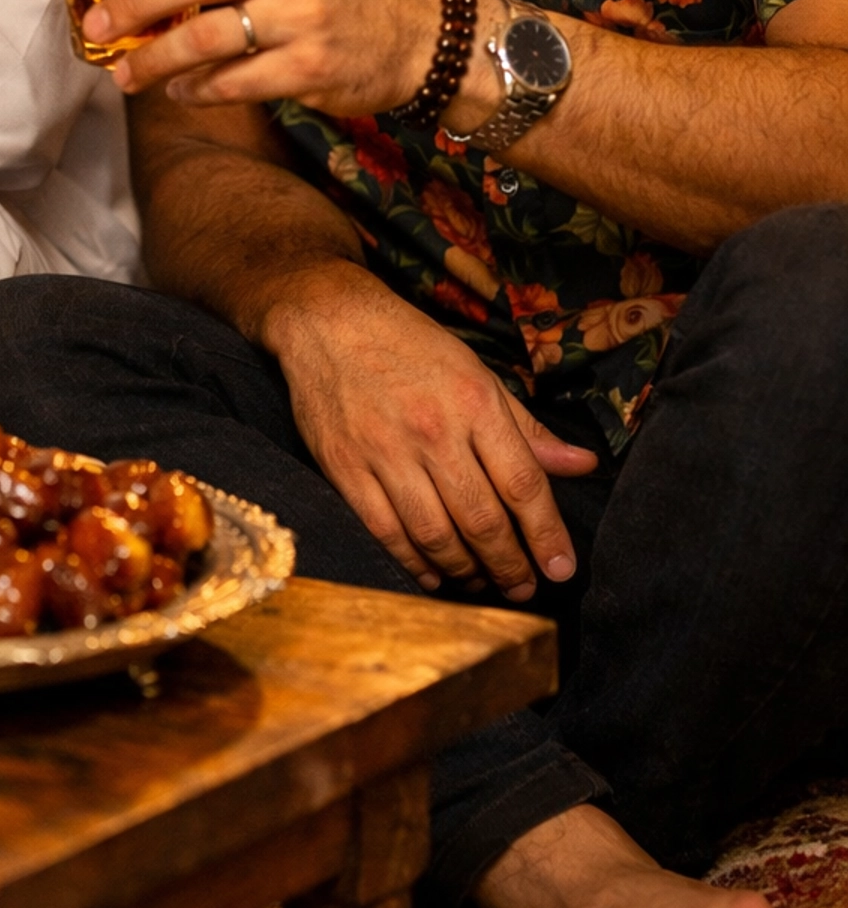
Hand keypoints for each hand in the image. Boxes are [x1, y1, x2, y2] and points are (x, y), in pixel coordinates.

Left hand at [84, 0, 440, 114]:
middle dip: (131, 5)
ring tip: (125, 75)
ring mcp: (304, 16)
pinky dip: (198, 90)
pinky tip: (179, 91)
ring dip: (155, 59)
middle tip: (94, 24)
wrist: (420, 34)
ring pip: (206, 38)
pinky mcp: (312, 67)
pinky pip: (236, 82)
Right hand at [265, 260, 598, 600]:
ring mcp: (384, 450)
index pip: (523, 483)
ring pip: (435, 534)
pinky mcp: (344, 467)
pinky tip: (433, 575)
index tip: (561, 569)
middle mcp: (433, 429)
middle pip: (482, 519)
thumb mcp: (476, 371)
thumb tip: (581, 465)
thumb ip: (526, 427)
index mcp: (474, 401)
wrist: (327, 319)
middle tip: (524, 588)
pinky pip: (386, 531)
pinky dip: (413, 563)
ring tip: (483, 582)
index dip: (546, 535)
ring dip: (466, 570)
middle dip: (510, 565)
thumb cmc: (409, 343)